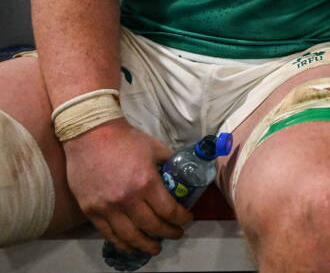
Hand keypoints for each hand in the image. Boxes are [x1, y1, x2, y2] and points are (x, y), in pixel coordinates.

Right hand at [63, 120, 193, 255]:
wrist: (90, 135)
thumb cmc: (125, 140)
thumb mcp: (155, 148)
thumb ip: (169, 163)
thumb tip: (182, 173)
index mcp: (147, 182)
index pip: (169, 211)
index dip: (181, 219)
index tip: (187, 220)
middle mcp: (127, 199)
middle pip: (152, 226)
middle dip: (168, 233)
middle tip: (176, 234)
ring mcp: (107, 207)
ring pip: (130, 236)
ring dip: (145, 245)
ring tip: (155, 248)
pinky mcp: (90, 211)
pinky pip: (108, 234)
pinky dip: (121, 243)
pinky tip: (130, 246)